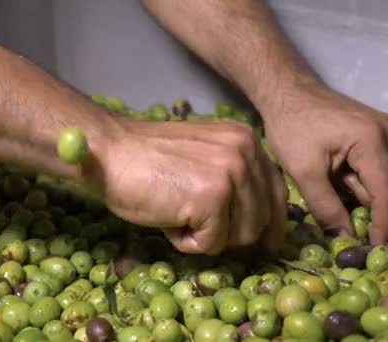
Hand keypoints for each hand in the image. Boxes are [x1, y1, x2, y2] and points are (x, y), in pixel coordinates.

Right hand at [87, 118, 287, 254]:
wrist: (110, 153)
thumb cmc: (147, 160)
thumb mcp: (204, 159)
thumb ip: (233, 179)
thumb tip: (256, 225)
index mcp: (247, 140)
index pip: (277, 191)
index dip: (272, 223)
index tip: (268, 245)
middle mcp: (246, 151)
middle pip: (260, 220)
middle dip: (227, 232)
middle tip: (190, 218)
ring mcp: (231, 173)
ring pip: (240, 236)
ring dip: (206, 236)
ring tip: (176, 213)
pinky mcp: (213, 197)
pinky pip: (212, 244)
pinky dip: (186, 242)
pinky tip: (168, 219)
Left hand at [262, 85, 387, 243]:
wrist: (284, 91)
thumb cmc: (290, 127)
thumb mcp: (303, 172)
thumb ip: (326, 207)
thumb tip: (346, 237)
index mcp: (372, 141)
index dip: (383, 224)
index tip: (377, 248)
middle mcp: (387, 133)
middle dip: (377, 206)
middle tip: (350, 218)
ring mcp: (383, 129)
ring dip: (368, 190)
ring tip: (334, 186)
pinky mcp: (374, 129)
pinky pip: (380, 163)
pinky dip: (364, 177)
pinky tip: (337, 176)